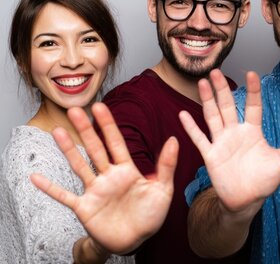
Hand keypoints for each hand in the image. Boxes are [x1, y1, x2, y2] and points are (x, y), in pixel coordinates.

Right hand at [31, 103, 177, 254]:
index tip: (99, 107)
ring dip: (68, 150)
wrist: (135, 241)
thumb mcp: (163, 190)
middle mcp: (108, 176)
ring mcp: (95, 191)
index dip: (107, 125)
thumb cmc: (150, 215)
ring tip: (58, 131)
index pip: (116, 143)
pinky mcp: (85, 207)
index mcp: (127, 170)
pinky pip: (65, 196)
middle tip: (75, 110)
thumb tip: (174, 139)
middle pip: (95, 149)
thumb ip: (166, 166)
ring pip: (79, 166)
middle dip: (86, 130)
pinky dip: (50, 188)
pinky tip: (36, 177)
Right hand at [180, 69, 279, 213]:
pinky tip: (183, 114)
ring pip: (213, 116)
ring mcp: (222, 142)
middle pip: (228, 105)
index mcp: (253, 131)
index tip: (251, 74)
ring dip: (207, 100)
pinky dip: (191, 127)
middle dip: (222, 88)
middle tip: (216, 71)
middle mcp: (236, 133)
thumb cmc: (265, 181)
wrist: (247, 201)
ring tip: (202, 82)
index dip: (252, 90)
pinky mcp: (211, 155)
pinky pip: (199, 139)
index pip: (253, 106)